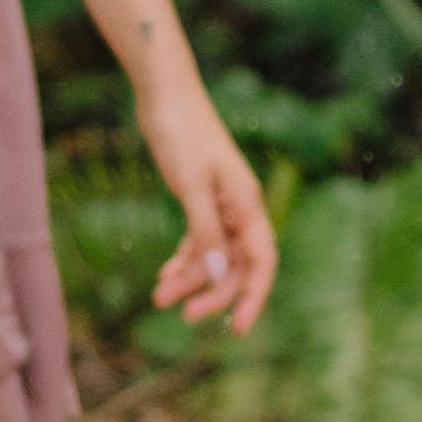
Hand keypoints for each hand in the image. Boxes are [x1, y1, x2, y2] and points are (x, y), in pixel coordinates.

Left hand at [139, 74, 278, 331]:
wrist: (164, 92)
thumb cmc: (181, 133)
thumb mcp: (190, 185)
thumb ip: (205, 231)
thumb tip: (219, 275)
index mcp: (247, 203)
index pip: (262, 262)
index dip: (253, 297)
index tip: (239, 329)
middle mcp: (240, 206)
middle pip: (237, 264)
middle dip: (213, 293)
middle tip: (184, 315)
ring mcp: (221, 202)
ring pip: (214, 254)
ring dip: (191, 278)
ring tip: (159, 295)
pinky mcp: (200, 196)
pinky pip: (199, 240)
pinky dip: (184, 259)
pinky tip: (164, 275)